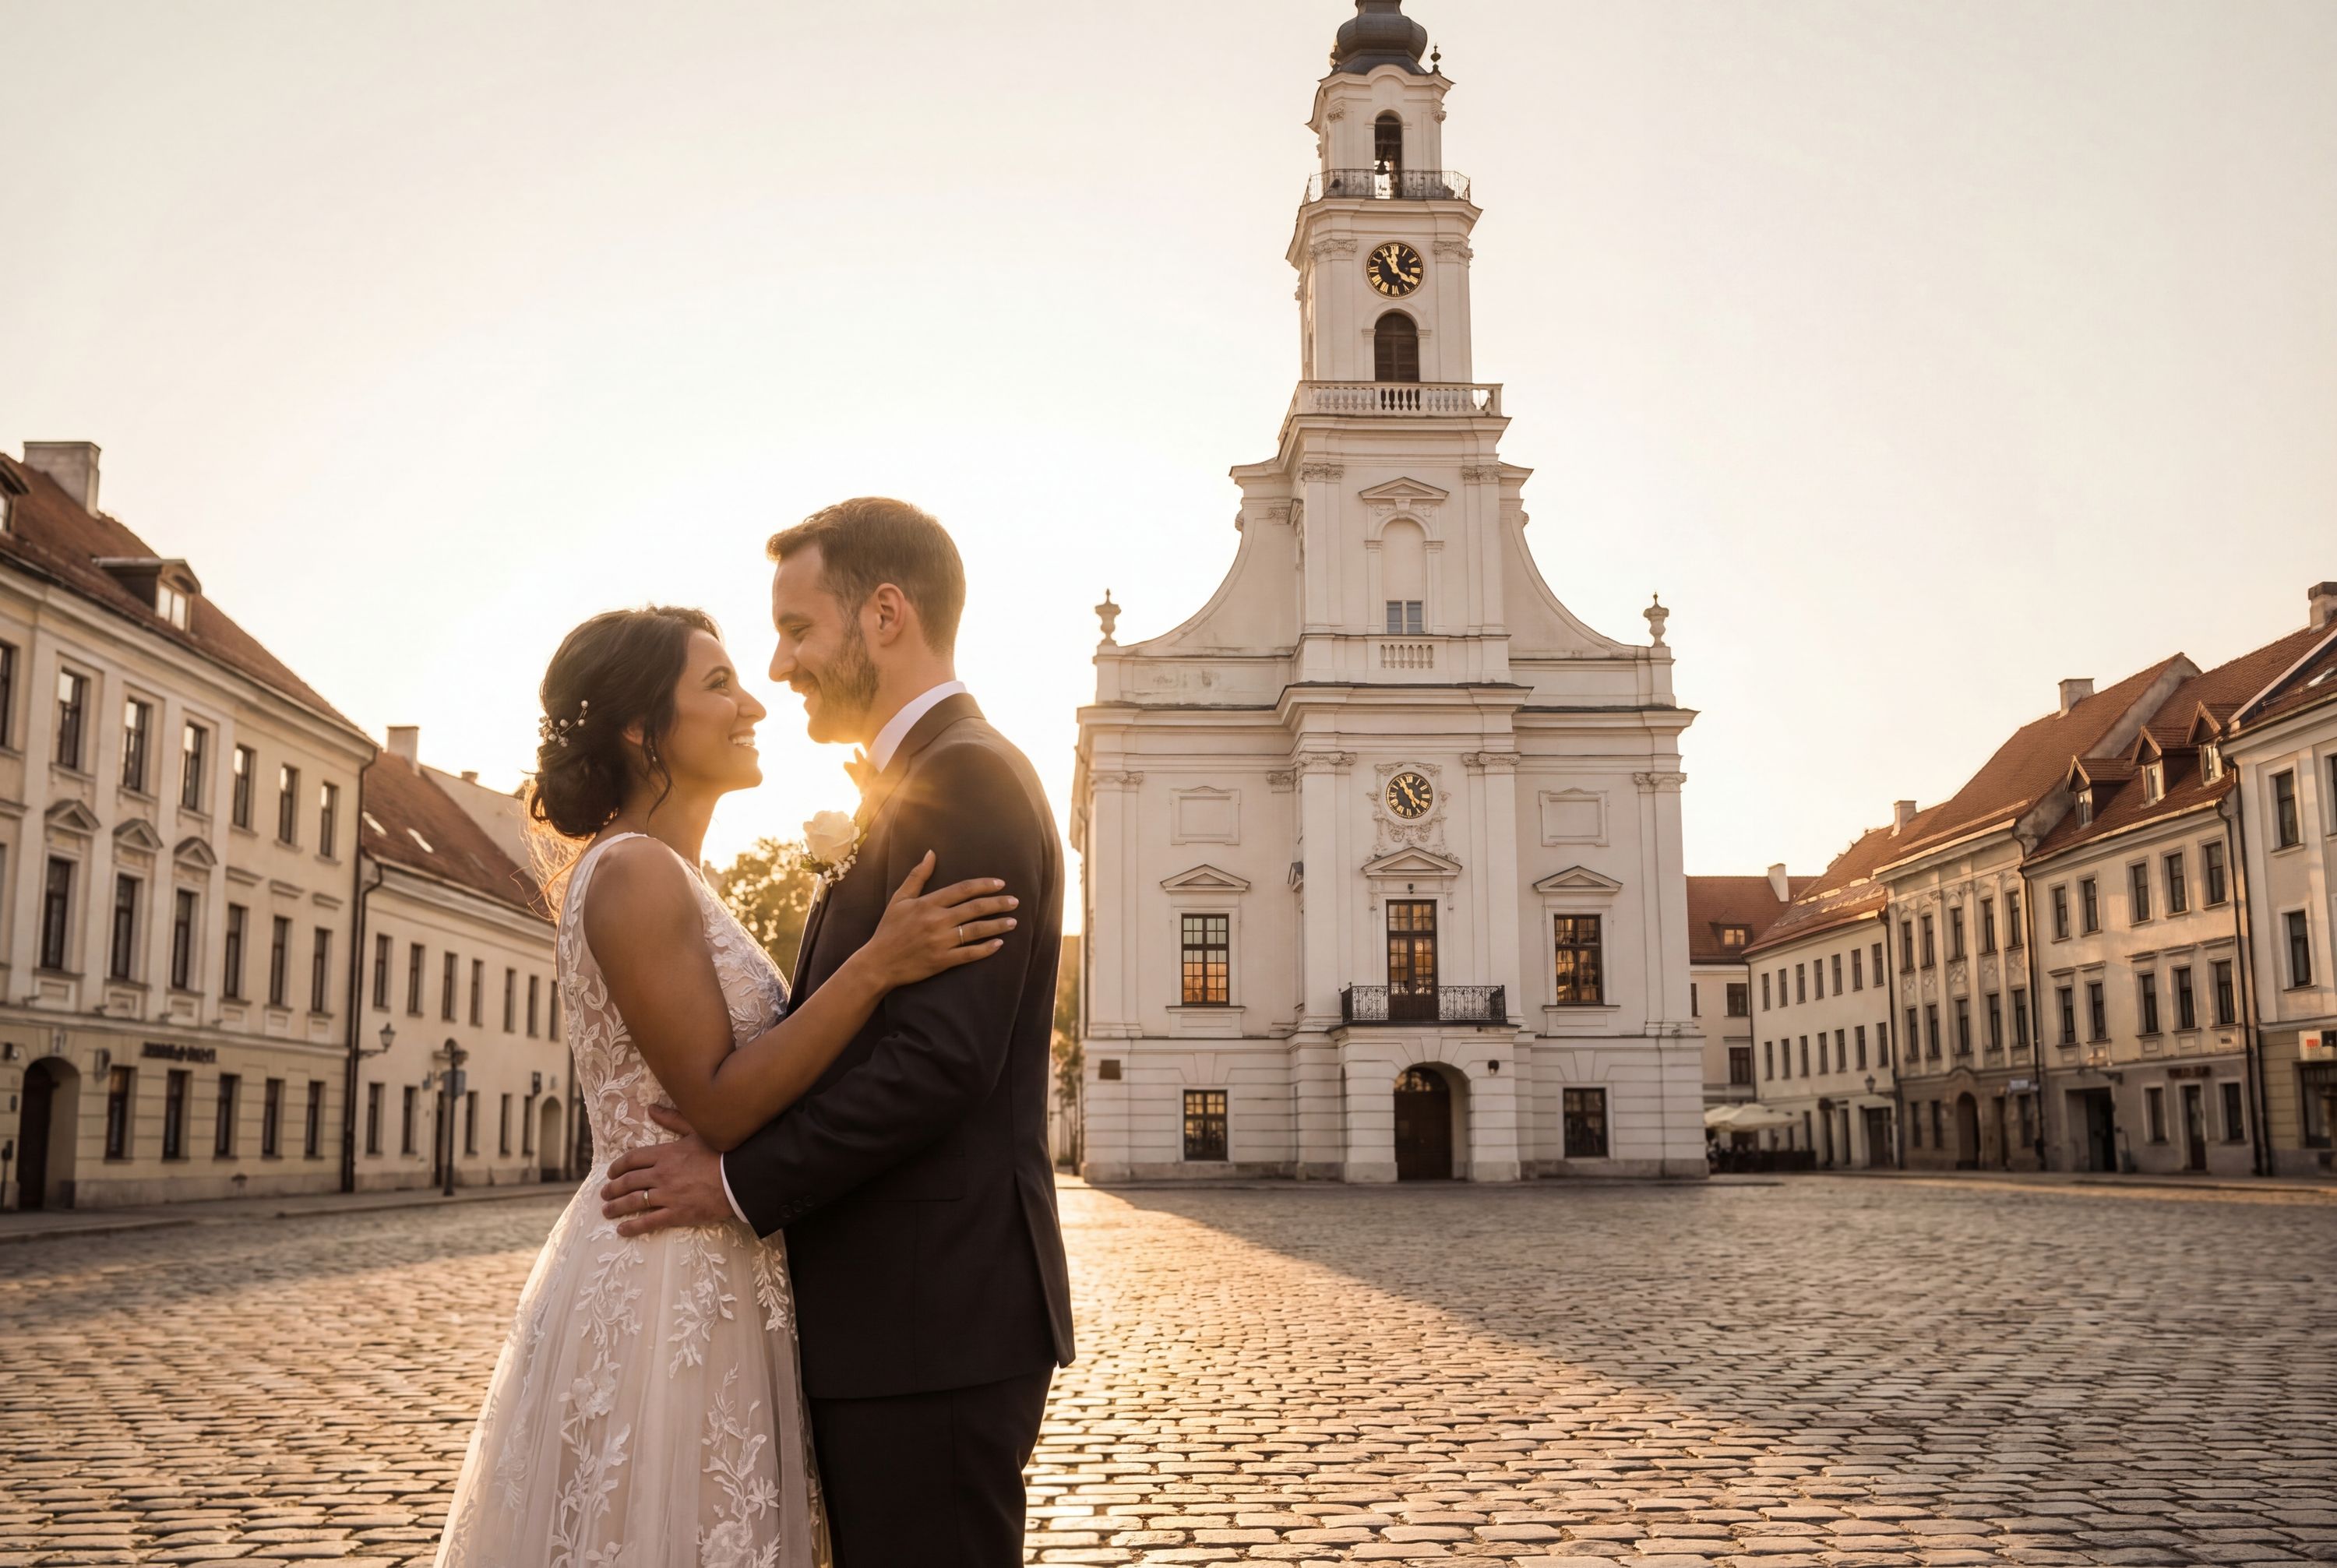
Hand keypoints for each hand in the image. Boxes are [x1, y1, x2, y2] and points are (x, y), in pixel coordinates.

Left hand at [599, 1105, 734, 1237]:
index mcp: (665, 1154)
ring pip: (633, 1202)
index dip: (617, 1167)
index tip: (611, 1173)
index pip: (632, 1159)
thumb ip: (672, 1119)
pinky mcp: (677, 1214)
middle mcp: (662, 1174)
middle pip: (628, 1181)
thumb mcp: (696, 1131)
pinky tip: (622, 1230)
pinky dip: (632, 1226)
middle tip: (604, 1193)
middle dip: (612, 1188)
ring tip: (607, 1211)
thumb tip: (652, 1108)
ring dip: (616, 1207)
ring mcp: (668, 1195)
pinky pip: (648, 1222)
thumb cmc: (721, 1153)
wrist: (740, 1178)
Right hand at [866, 850, 1016, 987]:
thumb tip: (931, 853)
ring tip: (1013, 922)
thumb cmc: (889, 929)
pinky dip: (986, 949)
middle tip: (1014, 902)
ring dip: (997, 925)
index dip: (984, 885)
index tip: (1000, 884)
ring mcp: (940, 941)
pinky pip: (969, 954)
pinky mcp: (942, 961)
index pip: (963, 889)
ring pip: (976, 930)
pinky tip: (999, 944)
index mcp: (928, 904)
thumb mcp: (900, 899)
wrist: (878, 962)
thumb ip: (917, 876)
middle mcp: (936, 920)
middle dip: (998, 904)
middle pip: (975, 908)